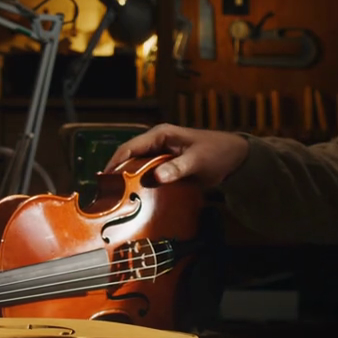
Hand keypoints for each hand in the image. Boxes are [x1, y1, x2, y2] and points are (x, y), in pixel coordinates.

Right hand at [102, 124, 248, 187]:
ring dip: (128, 182)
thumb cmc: (217, 152)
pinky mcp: (166, 168)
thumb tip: (157, 177)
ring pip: (136, 169)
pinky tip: (136, 202)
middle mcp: (156, 144)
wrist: (234, 158)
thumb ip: (178, 168)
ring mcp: (160, 156)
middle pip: (129, 159)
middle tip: (106, 195)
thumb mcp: (198, 160)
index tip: (104, 180)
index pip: (129, 147)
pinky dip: (141, 187)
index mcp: (161, 135)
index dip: (115, 163)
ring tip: (116, 201)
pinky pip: (148, 177)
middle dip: (117, 175)